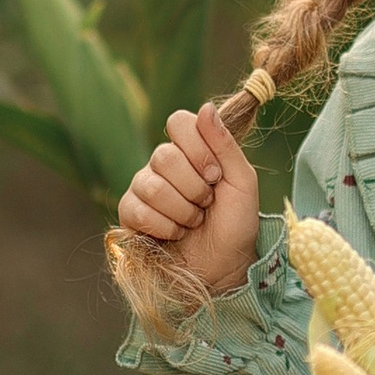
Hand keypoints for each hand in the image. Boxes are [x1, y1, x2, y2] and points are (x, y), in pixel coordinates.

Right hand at [118, 103, 260, 296]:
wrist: (225, 266)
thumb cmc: (236, 224)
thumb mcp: (243, 182)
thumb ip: (225, 145)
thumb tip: (205, 108)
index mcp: (192, 149)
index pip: (178, 122)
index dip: (197, 148)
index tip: (214, 173)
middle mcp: (163, 164)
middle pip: (163, 156)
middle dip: (193, 187)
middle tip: (206, 203)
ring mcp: (143, 187)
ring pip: (150, 184)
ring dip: (181, 210)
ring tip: (193, 222)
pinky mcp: (131, 214)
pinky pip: (136, 209)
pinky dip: (163, 226)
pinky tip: (175, 233)